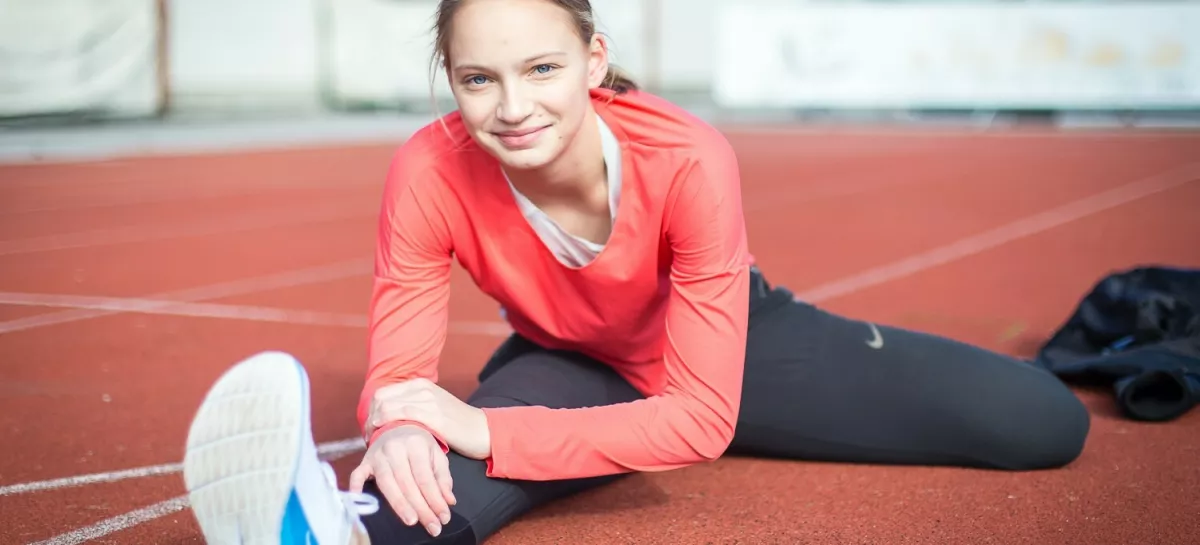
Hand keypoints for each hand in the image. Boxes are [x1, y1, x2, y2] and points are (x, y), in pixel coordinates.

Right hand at [349, 425, 454, 536]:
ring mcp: (378, 454)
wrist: (396, 426)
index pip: (425, 477)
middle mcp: (396, 448)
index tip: (443, 517)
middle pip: (408, 483)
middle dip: (421, 507)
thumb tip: (449, 501)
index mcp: (416, 445)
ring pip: (387, 482)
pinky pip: (358, 474)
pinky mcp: (365, 460)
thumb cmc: (419, 445)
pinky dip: (357, 486)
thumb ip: (443, 478)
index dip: (435, 499)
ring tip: (411, 521)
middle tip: (432, 526)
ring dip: (399, 504)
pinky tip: (359, 500)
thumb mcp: (436, 455)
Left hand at [367, 378, 491, 459]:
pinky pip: (402, 416)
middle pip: (382, 399)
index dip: (372, 411)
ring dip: (376, 425)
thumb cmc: (457, 425)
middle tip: (369, 436)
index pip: (383, 393)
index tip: (370, 428)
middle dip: (370, 418)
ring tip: (375, 441)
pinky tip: (387, 440)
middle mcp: (423, 388)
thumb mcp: (434, 408)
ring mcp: (428, 400)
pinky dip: (389, 427)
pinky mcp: (434, 415)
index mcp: (421, 384)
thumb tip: (390, 417)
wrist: (483, 431)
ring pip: (388, 407)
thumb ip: (414, 406)